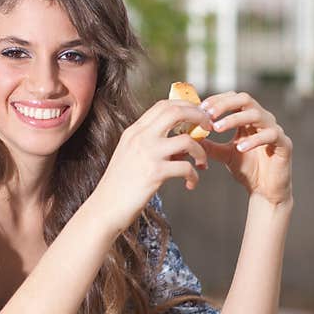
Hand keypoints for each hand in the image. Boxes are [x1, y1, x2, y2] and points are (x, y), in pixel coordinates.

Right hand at [92, 100, 213, 232]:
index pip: (163, 105)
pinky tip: (190, 183)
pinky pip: (186, 168)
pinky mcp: (155, 174)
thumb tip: (180, 139)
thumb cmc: (120, 185)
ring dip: (201, 151)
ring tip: (202, 163)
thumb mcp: (130, 155)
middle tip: (208, 128)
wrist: (105, 208)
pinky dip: (194, 176)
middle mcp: (140, 138)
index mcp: (134, 131)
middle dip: (199, 116)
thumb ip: (149, 143)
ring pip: (187, 140)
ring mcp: (148, 155)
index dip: (185, 106)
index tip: (197, 116)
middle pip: (176, 112)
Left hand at [199, 91, 292, 205]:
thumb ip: (210, 145)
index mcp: (249, 119)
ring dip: (234, 119)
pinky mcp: (284, 144)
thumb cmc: (247, 169)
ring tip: (217, 129)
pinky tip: (240, 147)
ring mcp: (274, 130)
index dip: (218, 100)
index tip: (201, 107)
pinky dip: (254, 139)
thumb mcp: (224, 155)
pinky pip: (271, 135)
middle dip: (225, 104)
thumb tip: (190, 138)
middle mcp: (263, 119)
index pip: (234, 98)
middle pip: (245, 99)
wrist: (265, 191)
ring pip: (256, 114)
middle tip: (208, 114)